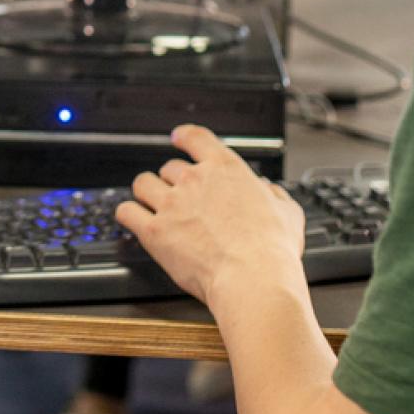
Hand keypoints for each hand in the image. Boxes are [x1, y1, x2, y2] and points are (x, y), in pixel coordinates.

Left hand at [114, 125, 308, 307]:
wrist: (253, 277)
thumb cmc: (271, 250)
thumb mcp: (287, 212)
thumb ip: (274, 196)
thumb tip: (269, 193)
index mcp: (225, 169)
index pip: (196, 137)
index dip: (184, 137)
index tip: (178, 138)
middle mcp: (193, 180)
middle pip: (168, 167)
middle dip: (172, 181)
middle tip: (179, 197)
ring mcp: (171, 203)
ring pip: (142, 184)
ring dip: (146, 193)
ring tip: (150, 204)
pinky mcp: (153, 230)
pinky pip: (126, 212)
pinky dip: (128, 214)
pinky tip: (133, 219)